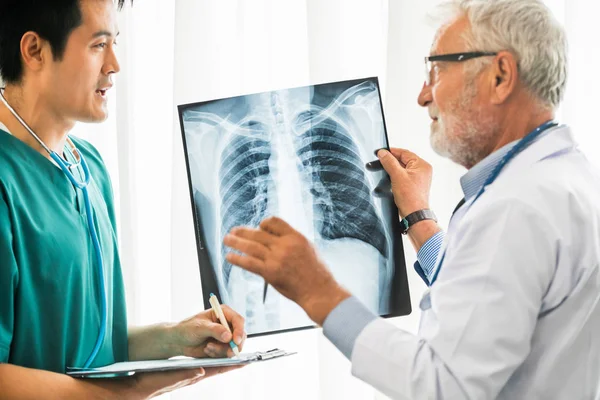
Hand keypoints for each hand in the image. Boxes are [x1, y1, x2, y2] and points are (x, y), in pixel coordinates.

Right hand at [108, 365, 243, 398]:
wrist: (136, 386)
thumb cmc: (151, 382)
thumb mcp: (168, 377)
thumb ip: (185, 374)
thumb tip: (201, 370)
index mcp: (193, 376)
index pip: (217, 370)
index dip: (232, 366)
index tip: (247, 361)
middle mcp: (194, 375)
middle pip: (217, 367)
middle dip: (230, 361)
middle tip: (244, 354)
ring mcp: (189, 374)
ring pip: (210, 365)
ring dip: (221, 358)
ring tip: (233, 352)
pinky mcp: (183, 372)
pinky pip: (200, 364)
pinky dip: (209, 358)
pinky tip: (212, 355)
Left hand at [171, 307, 245, 358]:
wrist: (179, 341)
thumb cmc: (187, 329)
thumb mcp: (200, 327)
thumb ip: (215, 330)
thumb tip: (228, 336)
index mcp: (223, 313)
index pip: (238, 320)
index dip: (239, 330)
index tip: (235, 341)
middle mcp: (227, 324)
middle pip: (240, 334)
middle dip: (234, 345)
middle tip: (227, 352)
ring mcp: (226, 336)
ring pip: (234, 346)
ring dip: (222, 350)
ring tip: (207, 348)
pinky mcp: (222, 346)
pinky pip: (227, 353)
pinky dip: (218, 354)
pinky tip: (207, 350)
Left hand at [223, 217, 350, 325]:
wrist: (319, 291)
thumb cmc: (316, 273)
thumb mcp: (308, 249)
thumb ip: (292, 242)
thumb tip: (274, 239)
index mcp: (295, 237)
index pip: (274, 222)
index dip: (263, 224)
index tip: (258, 228)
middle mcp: (285, 245)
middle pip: (258, 233)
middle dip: (243, 231)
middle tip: (233, 231)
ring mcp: (277, 258)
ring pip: (251, 246)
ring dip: (236, 242)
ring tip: (227, 240)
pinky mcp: (270, 272)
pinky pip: (249, 262)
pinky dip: (238, 258)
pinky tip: (230, 257)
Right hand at [368, 148, 432, 216]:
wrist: (413, 214)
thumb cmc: (410, 197)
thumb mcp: (397, 176)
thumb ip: (389, 162)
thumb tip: (382, 153)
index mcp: (422, 165)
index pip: (404, 153)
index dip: (391, 151)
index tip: (380, 152)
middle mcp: (422, 171)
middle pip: (403, 160)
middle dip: (391, 161)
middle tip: (379, 161)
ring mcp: (418, 178)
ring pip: (402, 169)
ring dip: (392, 169)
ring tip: (383, 170)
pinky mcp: (413, 186)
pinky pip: (402, 176)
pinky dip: (395, 176)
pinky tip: (389, 179)